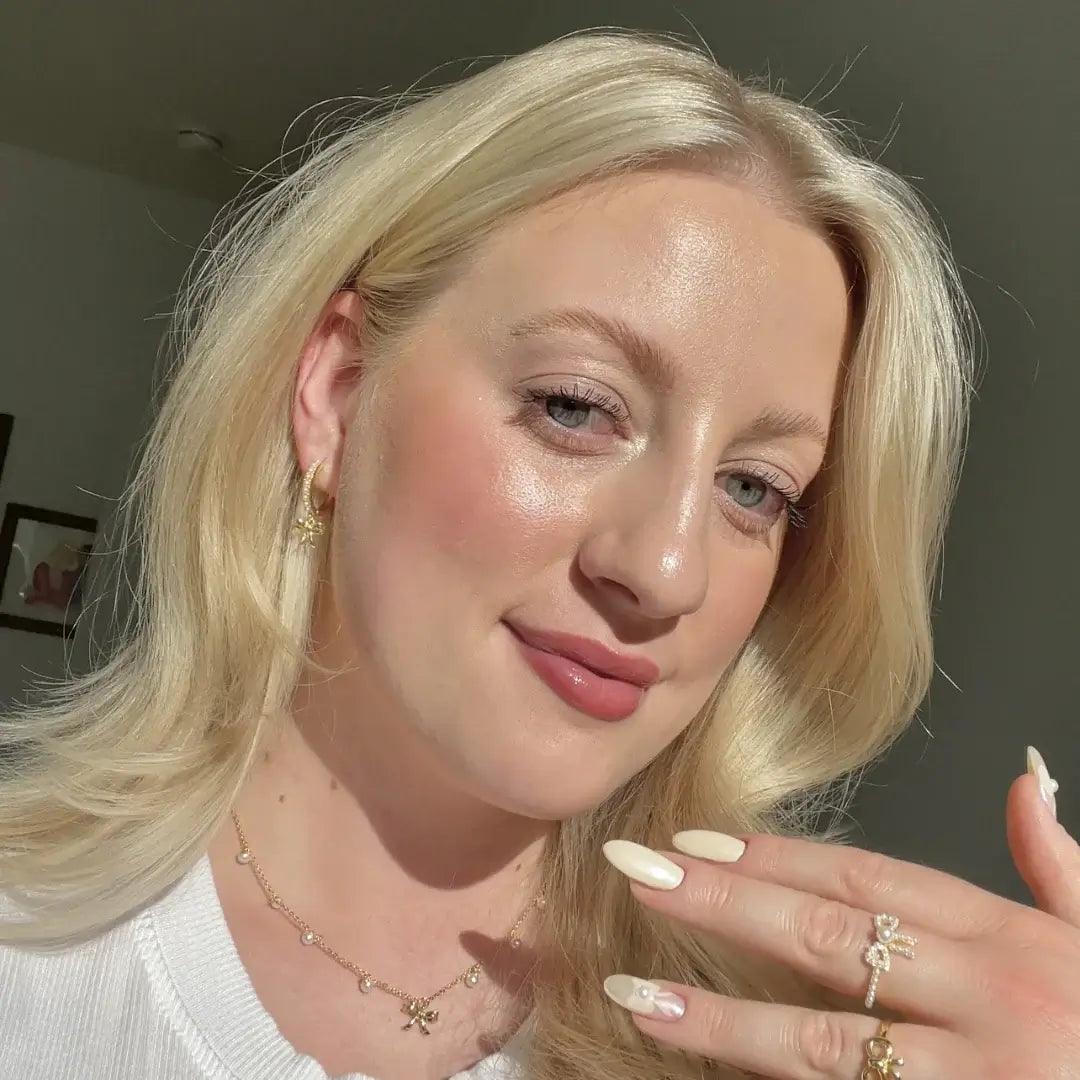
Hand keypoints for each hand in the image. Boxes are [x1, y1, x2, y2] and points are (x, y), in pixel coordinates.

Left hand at [602, 746, 1079, 1077]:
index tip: (699, 840)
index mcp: (1008, 939)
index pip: (870, 878)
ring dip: (720, 1015)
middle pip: (829, 938)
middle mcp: (983, 999)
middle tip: (638, 872)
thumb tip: (1026, 778)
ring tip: (635, 991)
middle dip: (724, 903)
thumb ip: (1060, 865)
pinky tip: (709, 1073)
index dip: (778, 856)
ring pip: (821, 1042)